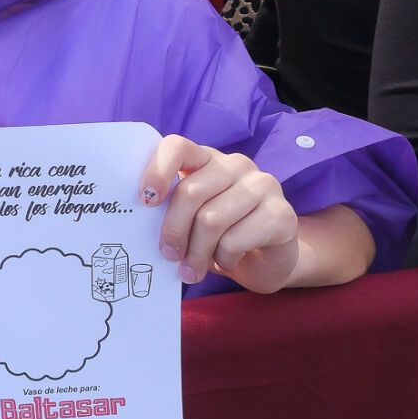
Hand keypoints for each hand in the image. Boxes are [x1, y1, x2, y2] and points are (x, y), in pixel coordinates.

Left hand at [141, 135, 299, 292]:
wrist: (267, 261)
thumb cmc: (219, 238)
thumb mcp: (190, 221)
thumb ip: (170, 212)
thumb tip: (135, 224)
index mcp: (206, 160)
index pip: (177, 147)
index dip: (157, 171)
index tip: (145, 201)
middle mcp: (236, 165)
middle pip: (190, 192)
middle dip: (174, 231)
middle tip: (169, 256)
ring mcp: (263, 186)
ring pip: (211, 220)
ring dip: (196, 253)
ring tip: (191, 270)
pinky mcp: (282, 214)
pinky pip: (236, 239)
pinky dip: (223, 259)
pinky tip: (227, 262)